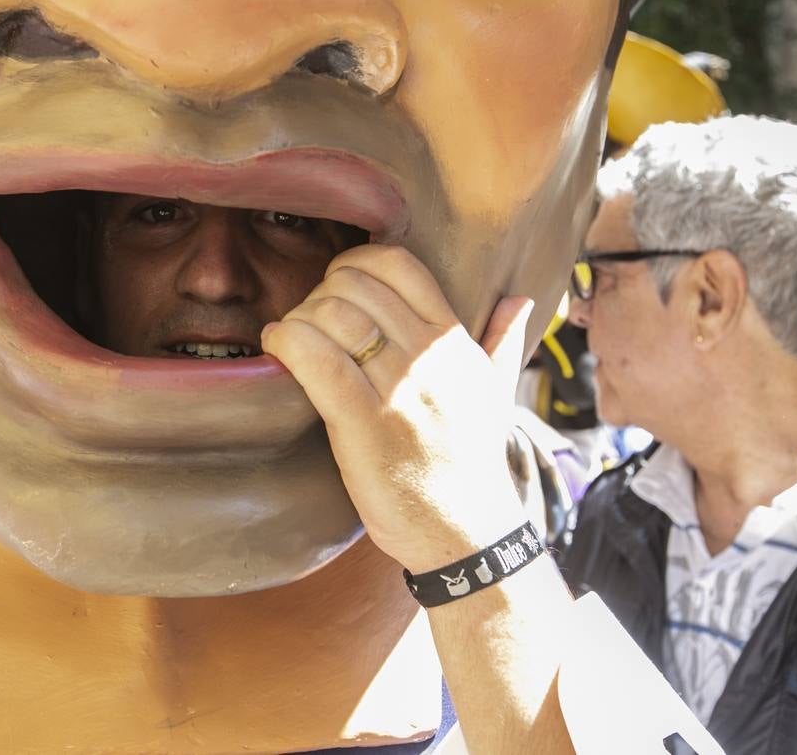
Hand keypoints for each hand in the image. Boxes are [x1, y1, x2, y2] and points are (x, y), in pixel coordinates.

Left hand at [261, 245, 533, 573]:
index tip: (337, 290)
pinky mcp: (362, 421)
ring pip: (328, 314)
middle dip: (318, 295)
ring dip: (297, 320)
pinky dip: (285, 342)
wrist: (467, 531)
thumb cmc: (472, 463)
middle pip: (352, 285)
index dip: (354, 264)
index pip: (397, 264)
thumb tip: (520, 302)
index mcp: (453, 340)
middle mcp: (427, 355)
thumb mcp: (496, 393)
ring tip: (292, 344)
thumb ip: (503, 342)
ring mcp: (396, 387)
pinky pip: (314, 358)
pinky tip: (277, 349)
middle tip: (309, 325)